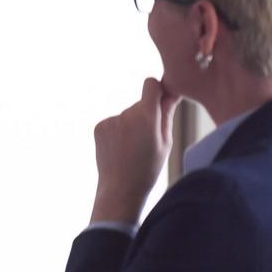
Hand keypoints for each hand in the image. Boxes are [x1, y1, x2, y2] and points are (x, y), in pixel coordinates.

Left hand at [91, 79, 179, 224]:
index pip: (150, 84)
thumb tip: (172, 92)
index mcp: (146, 116)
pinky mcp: (99, 126)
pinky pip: (114, 122)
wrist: (120, 187)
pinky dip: (119, 131)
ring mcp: (110, 120)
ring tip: (133, 148)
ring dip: (132, 125)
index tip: (160, 98)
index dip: (157, 89)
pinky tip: (121, 149)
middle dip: (146, 115)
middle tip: (148, 140)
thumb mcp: (166, 142)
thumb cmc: (148, 168)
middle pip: (140, 104)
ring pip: (127, 115)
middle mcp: (125, 114)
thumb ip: (167, 114)